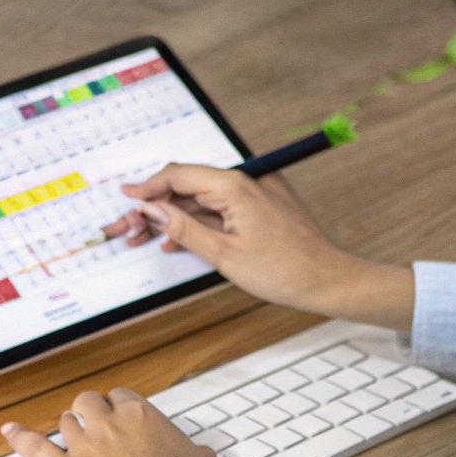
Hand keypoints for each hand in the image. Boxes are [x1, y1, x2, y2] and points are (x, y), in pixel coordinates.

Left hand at [0, 388, 217, 456]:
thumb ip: (198, 452)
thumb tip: (201, 452)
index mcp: (140, 416)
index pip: (122, 397)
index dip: (119, 408)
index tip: (121, 418)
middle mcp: (108, 424)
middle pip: (89, 401)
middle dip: (90, 410)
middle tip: (95, 424)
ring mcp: (82, 444)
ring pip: (66, 421)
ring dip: (68, 427)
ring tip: (71, 436)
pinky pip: (34, 446)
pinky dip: (19, 438)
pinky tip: (9, 431)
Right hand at [102, 164, 413, 331]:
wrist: (329, 281)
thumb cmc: (285, 271)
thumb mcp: (223, 254)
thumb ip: (183, 229)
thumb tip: (152, 210)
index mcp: (235, 186)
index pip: (179, 175)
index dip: (148, 188)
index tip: (126, 200)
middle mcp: (245, 182)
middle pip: (188, 186)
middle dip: (156, 206)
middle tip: (129, 227)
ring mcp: (254, 194)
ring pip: (202, 199)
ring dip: (174, 216)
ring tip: (146, 238)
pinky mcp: (261, 208)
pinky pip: (221, 209)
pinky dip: (198, 222)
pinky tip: (177, 241)